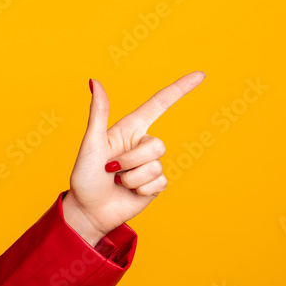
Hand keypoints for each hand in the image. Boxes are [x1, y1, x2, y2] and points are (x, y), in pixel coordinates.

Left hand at [63, 71, 205, 241]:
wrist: (89, 210)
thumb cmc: (85, 176)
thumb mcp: (91, 143)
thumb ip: (98, 114)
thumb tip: (94, 81)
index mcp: (129, 128)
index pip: (159, 104)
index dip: (180, 88)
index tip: (201, 74)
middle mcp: (142, 144)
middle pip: (158, 144)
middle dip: (132, 160)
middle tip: (111, 169)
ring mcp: (150, 165)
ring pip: (156, 165)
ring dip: (133, 177)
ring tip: (118, 181)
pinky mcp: (155, 185)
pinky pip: (159, 183)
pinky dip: (141, 189)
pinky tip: (129, 192)